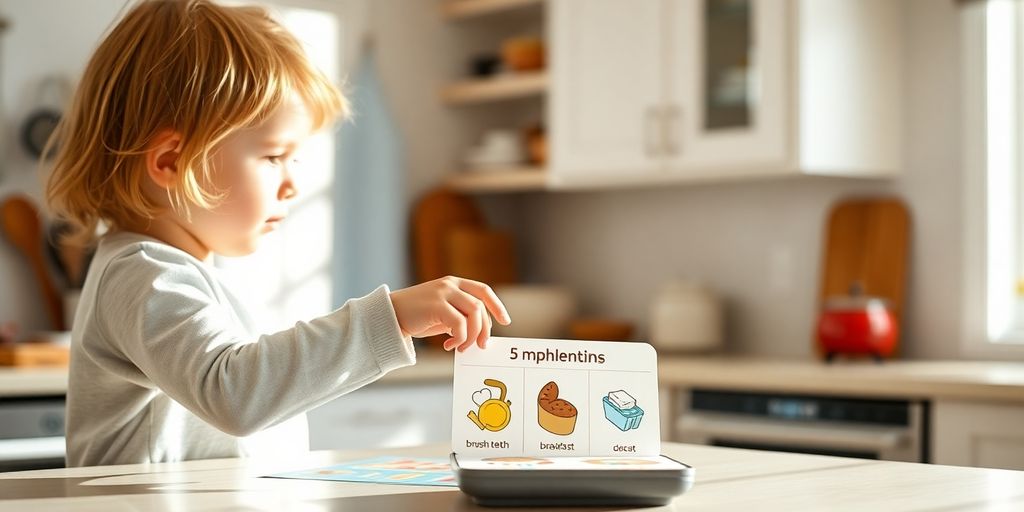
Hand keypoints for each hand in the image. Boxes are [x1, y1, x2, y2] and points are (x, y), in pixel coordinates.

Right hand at [389, 276, 510, 351]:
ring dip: (471, 335)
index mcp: (454, 283)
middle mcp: (450, 284)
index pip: (483, 291)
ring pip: (474, 313)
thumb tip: (480, 334)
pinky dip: (459, 338)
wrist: (390, 316)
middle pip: (480, 306)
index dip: (497, 306)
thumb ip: (460, 317)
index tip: (505, 321)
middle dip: (484, 329)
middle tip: (481, 346)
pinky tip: (448, 345)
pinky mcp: (436, 304)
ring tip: (461, 347)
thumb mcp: (442, 313)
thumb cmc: (417, 317)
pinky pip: (459, 323)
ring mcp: (443, 292)